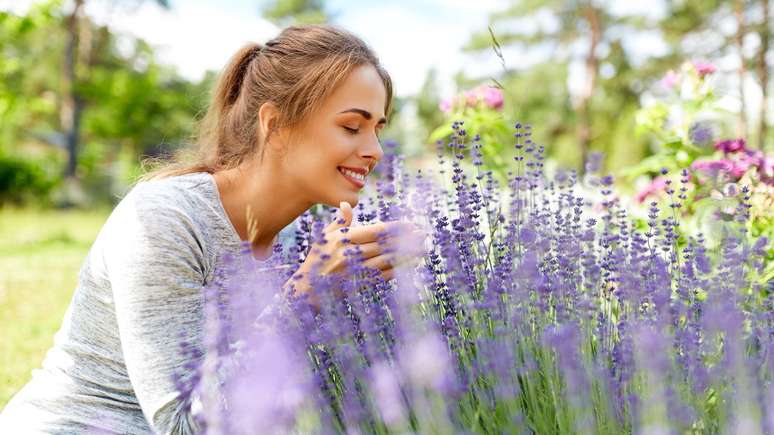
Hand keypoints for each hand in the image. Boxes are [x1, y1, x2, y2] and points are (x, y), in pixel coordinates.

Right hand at [283, 201, 425, 305]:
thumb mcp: (324, 238)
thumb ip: (340, 222)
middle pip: (385, 244)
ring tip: (423, 248)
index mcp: (343, 239)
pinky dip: (399, 269)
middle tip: (423, 234)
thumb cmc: (316, 260)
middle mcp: (350, 254)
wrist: (306, 290)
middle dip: (406, 239)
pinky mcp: (359, 284)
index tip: (410, 224)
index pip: (375, 231)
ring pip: (387, 260)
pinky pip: (384, 275)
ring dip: (407, 254)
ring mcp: (355, 270)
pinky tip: (411, 264)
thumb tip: (348, 204)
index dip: (395, 227)